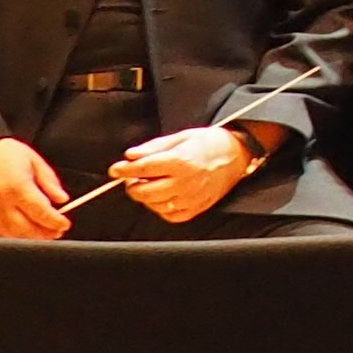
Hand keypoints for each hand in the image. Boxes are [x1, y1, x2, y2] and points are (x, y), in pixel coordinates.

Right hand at [0, 136, 73, 240]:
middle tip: (57, 232)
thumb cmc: (2, 153)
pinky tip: (24, 233)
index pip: (41, 212)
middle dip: (46, 234)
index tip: (64, 224)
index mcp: (18, 188)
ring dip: (31, 238)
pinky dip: (14, 237)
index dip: (56, 222)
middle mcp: (3, 203)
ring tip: (44, 234)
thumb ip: (49, 181)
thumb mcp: (33, 160)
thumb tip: (62, 199)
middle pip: (28, 229)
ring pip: (13, 235)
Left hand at [109, 124, 260, 224]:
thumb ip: (154, 147)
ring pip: (153, 204)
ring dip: (145, 195)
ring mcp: (191, 198)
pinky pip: (169, 214)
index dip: (124, 170)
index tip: (115, 169)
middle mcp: (186, 182)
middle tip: (133, 177)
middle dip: (132, 184)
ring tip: (149, 184)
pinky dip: (160, 207)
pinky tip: (162, 195)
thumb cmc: (210, 143)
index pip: (142, 168)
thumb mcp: (181, 137)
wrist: (238, 155)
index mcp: (181, 161)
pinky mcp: (196, 208)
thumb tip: (130, 155)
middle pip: (143, 191)